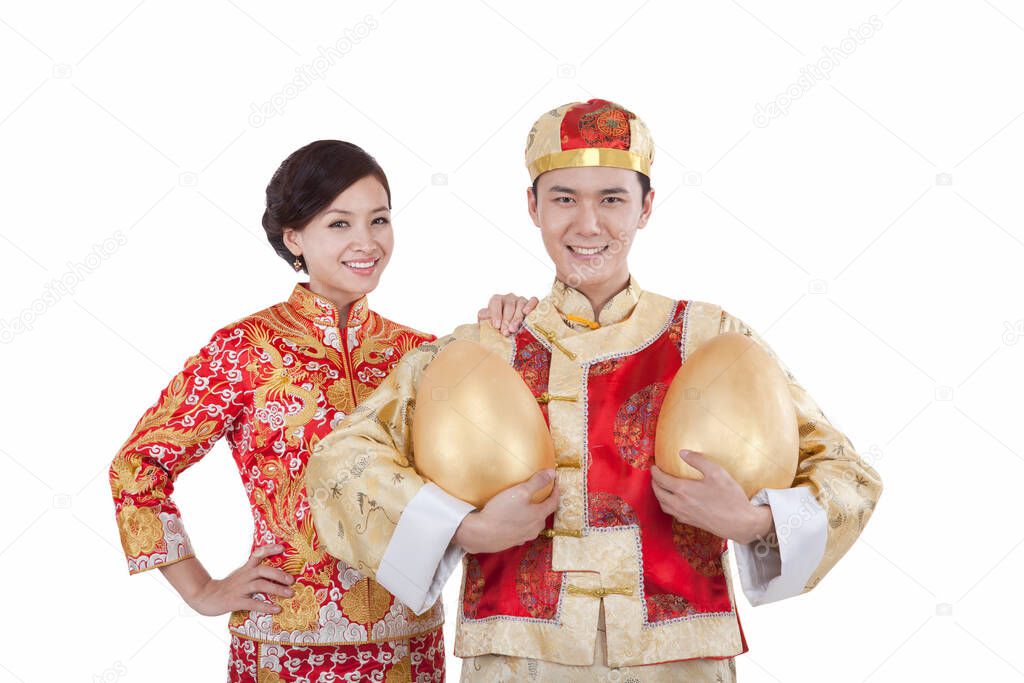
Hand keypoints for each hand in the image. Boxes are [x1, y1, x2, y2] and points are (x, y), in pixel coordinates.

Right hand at [186, 544, 295, 616]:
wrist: (205, 597)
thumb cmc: (227, 587)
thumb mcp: (240, 575)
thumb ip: (254, 572)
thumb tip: (276, 573)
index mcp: (245, 569)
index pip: (257, 554)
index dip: (270, 549)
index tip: (283, 548)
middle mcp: (243, 576)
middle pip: (262, 570)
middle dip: (279, 574)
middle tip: (292, 580)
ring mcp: (239, 589)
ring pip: (260, 585)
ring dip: (277, 589)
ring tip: (290, 594)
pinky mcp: (235, 601)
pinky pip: (253, 604)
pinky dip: (266, 606)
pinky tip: (277, 609)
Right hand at [454, 469, 558, 553]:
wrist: (480, 534)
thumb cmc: (500, 512)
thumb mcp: (520, 492)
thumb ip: (537, 482)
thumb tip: (552, 473)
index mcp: (539, 516)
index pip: (554, 502)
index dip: (556, 490)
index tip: (554, 480)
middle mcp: (534, 529)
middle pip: (544, 514)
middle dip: (544, 502)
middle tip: (539, 492)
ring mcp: (523, 537)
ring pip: (533, 524)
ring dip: (532, 514)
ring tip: (525, 505)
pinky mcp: (512, 542)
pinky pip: (521, 530)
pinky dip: (521, 523)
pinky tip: (512, 518)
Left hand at [478, 293, 538, 335]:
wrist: (511, 332)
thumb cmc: (498, 328)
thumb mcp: (488, 324)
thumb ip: (484, 319)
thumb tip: (482, 315)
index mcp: (497, 300)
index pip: (495, 301)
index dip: (496, 313)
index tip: (496, 326)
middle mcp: (509, 298)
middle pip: (509, 305)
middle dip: (507, 319)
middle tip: (505, 332)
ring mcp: (521, 300)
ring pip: (520, 304)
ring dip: (517, 317)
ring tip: (514, 329)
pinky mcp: (532, 304)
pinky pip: (533, 301)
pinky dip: (531, 305)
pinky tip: (526, 313)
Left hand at [650, 450, 773, 544]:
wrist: (740, 523)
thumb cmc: (730, 497)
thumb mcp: (716, 472)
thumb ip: (698, 460)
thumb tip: (682, 452)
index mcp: (682, 490)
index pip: (661, 479)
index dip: (655, 472)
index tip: (653, 466)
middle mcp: (679, 504)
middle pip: (658, 493)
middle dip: (654, 483)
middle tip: (655, 475)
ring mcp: (684, 515)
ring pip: (663, 505)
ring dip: (659, 495)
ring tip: (661, 487)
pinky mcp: (690, 522)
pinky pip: (672, 513)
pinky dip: (667, 505)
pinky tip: (674, 501)